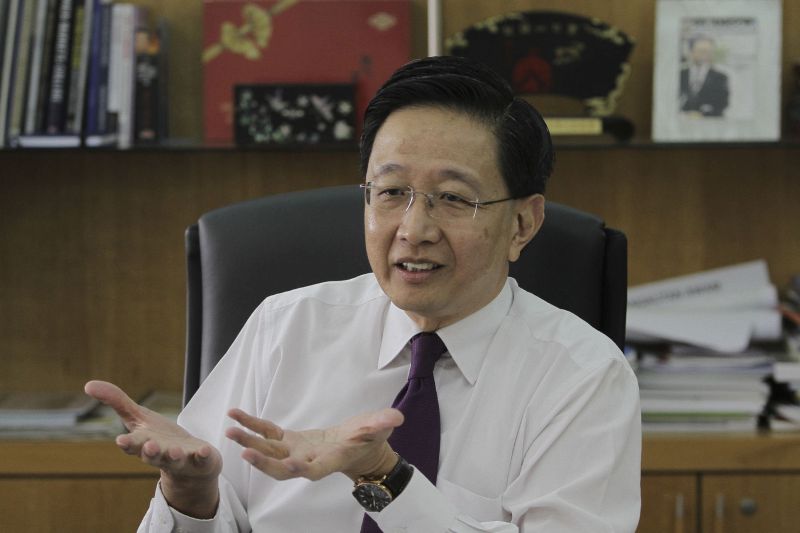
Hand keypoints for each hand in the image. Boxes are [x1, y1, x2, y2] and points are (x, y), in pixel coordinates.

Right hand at [84, 380, 221, 516]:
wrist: (188, 463)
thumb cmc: (159, 438)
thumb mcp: (139, 417)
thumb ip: (117, 402)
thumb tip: (87, 385)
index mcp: (144, 444)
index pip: (133, 445)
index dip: (128, 444)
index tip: (121, 441)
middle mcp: (160, 454)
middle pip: (152, 455)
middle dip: (149, 452)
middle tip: (149, 447)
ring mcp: (181, 459)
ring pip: (174, 459)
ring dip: (173, 455)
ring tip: (174, 451)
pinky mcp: (201, 460)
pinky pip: (202, 459)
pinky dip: (202, 455)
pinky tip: (203, 449)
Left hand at [225, 408, 402, 482]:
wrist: (358, 448)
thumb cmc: (370, 440)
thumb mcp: (379, 430)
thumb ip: (383, 424)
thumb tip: (395, 418)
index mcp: (329, 461)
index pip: (312, 470)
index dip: (300, 469)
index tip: (288, 464)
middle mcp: (308, 461)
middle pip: (282, 467)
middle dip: (263, 461)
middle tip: (244, 451)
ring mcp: (296, 452)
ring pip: (269, 451)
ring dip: (249, 441)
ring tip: (230, 429)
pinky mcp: (290, 441)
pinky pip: (268, 434)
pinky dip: (252, 425)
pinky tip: (236, 416)